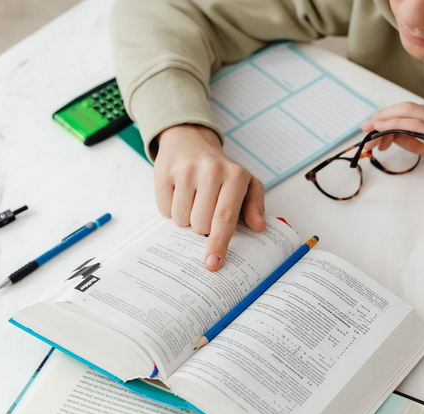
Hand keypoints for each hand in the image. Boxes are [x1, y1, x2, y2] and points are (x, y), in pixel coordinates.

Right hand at [154, 124, 265, 270]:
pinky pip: (164, 210)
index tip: (213, 263)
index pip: (225, 218)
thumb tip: (259, 227)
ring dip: (186, 218)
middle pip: (201, 225)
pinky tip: (179, 193)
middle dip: (202, 226)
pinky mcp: (164, 172)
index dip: (219, 243)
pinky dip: (171, 208)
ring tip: (193, 198)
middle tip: (206, 208)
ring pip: (181, 220)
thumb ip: (255, 206)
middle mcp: (210, 171)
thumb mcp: (246, 183)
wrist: (190, 141)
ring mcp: (185, 171)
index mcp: (235, 176)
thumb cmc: (222, 170)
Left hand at [360, 102, 423, 206]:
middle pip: (407, 108)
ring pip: (408, 113)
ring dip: (384, 121)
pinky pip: (415, 126)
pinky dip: (395, 125)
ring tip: (369, 132)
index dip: (389, 116)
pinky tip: (382, 131)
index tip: (374, 127)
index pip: (412, 110)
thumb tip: (395, 136)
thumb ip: (418, 140)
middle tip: (365, 127)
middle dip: (382, 116)